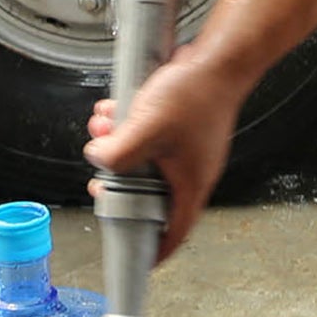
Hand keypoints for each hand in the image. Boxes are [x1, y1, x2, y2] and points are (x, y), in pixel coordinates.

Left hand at [84, 46, 243, 258]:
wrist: (218, 58)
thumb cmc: (197, 95)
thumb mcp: (147, 128)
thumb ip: (118, 153)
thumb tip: (98, 160)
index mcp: (190, 184)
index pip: (173, 232)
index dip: (153, 249)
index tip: (137, 258)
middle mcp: (190, 171)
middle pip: (147, 194)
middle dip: (118, 182)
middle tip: (102, 179)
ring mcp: (185, 149)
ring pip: (143, 161)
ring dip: (119, 146)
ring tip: (105, 129)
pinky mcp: (179, 129)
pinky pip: (147, 137)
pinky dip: (127, 127)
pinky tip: (114, 111)